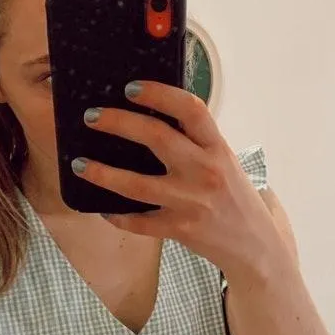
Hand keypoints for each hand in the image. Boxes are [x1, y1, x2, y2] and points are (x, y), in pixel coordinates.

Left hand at [74, 81, 278, 283]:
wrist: (256, 246)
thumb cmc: (234, 197)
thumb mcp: (224, 162)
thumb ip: (195, 142)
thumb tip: (150, 118)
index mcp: (218, 148)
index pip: (190, 109)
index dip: (159, 94)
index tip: (130, 87)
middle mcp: (206, 171)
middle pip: (157, 137)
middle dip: (119, 123)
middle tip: (91, 117)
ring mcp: (192, 202)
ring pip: (137, 185)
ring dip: (102, 173)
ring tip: (78, 164)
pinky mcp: (182, 230)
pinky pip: (140, 222)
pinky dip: (117, 216)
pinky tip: (102, 208)